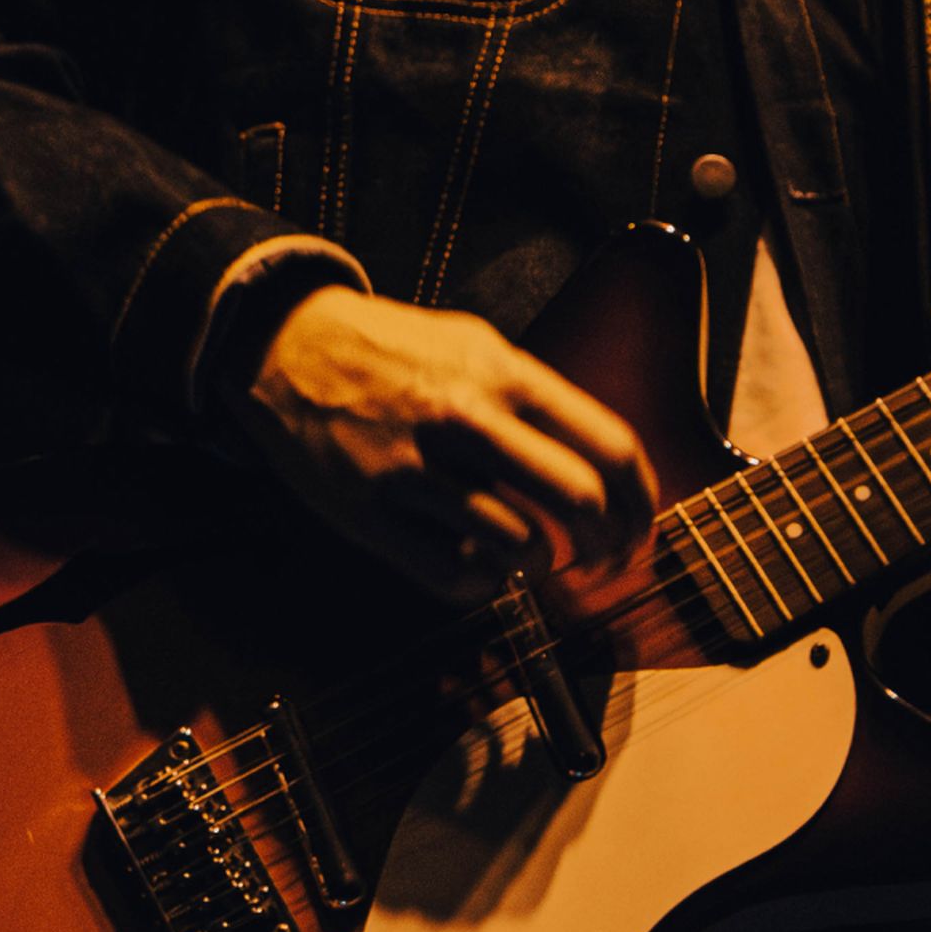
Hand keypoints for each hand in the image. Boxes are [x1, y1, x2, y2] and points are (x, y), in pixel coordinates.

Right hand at [235, 286, 657, 601]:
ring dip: (537, 565)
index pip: (610, 446)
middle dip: (606, 547)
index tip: (638, 530)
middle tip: (599, 564)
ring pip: (520, 543)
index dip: (641, 502)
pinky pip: (454, 575)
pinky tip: (480, 569)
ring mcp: (418, 466)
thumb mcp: (476, 346)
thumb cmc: (394, 351)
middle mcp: (468, 417)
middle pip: (580, 501)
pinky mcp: (373, 511)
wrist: (289, 346)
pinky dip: (483, 585)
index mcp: (505, 374)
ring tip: (529, 558)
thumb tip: (600, 463)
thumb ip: (535, 399)